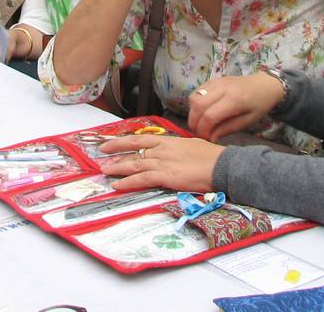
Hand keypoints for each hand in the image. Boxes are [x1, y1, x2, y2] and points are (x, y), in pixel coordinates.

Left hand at [96, 135, 223, 192]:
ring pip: (134, 163)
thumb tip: (174, 155)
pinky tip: (117, 185)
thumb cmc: (212, 158)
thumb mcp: (192, 147)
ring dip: (117, 167)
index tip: (113, 142)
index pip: (142, 139)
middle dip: (116, 150)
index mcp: (169, 141)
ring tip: (104, 170)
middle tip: (101, 153)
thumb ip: (179, 150)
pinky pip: (142, 179)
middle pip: (134, 148)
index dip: (125, 140)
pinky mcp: (165, 176)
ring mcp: (163, 162)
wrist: (221, 165)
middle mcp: (162, 149)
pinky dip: (128, 182)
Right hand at [186, 73, 284, 142]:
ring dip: (192, 112)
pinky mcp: (214, 79)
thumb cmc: (259, 105)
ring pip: (194, 97)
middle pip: (197, 105)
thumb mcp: (248, 121)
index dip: (203, 129)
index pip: (209, 115)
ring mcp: (217, 82)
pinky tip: (202, 110)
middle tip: (199, 132)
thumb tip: (210, 138)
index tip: (205, 138)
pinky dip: (195, 103)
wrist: (265, 84)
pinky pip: (197, 91)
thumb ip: (228, 129)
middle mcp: (223, 88)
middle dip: (194, 122)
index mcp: (234, 100)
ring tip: (200, 122)